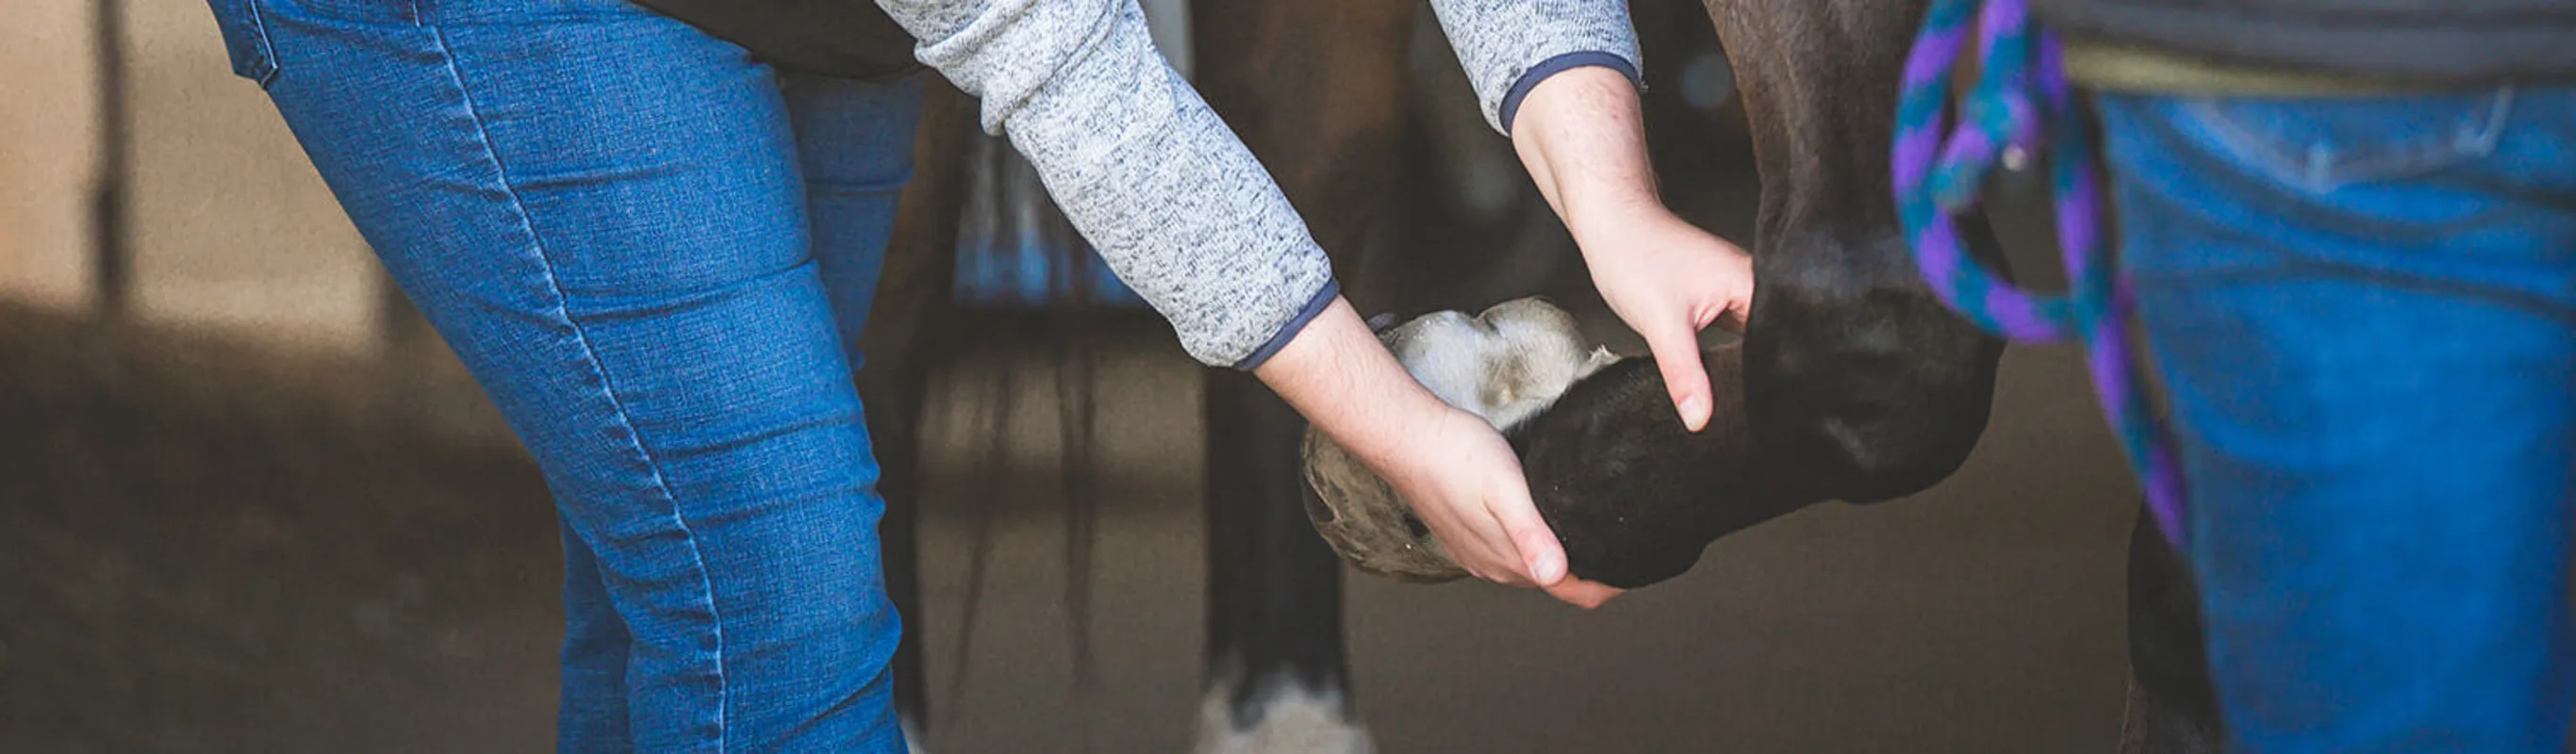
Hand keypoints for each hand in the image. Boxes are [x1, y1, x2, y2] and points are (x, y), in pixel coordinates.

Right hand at [1376, 406, 1627, 607]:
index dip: (1612, 583)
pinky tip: (1543, 521)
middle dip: (1592, 568)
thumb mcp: (1504, 489)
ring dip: (1564, 556)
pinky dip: (1535, 546)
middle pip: (1559, 582)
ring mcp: (1478, 555)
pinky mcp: (1465, 538)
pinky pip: (1510, 553)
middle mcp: (1496, 567)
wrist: (1406, 438)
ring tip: (1591, 528)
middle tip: (1623, 538)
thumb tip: (1556, 575)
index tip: (1640, 562)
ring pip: (1534, 568)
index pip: (1577, 593)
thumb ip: (1531, 534)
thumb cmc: (1457, 455)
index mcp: (1512, 562)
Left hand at [1506, 64, 1753, 433]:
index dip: (1788, 375)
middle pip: (1778, 340)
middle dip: (1775, 375)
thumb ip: (1685, 375)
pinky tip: (1731, 381)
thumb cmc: (1634, 257)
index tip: (1788, 410)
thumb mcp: (1661, 325)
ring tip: (1757, 406)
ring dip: (1755, 367)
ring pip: (1759, 340)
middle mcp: (1754, 285)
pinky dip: (1736, 357)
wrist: (1611, 224)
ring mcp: (1739, 293)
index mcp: (1754, 283)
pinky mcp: (1722, 302)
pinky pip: (1740, 336)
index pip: (1789, 336)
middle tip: (1774, 417)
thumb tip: (1701, 419)